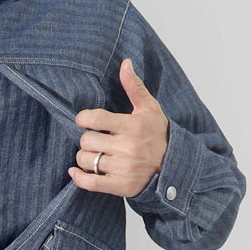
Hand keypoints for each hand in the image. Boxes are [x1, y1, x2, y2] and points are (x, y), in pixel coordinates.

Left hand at [67, 58, 168, 196]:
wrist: (174, 166)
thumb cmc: (158, 134)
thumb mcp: (149, 108)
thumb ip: (134, 87)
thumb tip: (125, 63)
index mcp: (133, 126)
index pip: (94, 119)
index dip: (83, 118)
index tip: (85, 120)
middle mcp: (128, 148)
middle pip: (86, 141)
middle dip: (86, 139)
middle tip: (94, 139)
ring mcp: (124, 168)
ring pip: (86, 160)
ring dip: (84, 157)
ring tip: (94, 154)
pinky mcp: (121, 186)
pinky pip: (90, 183)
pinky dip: (79, 177)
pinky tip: (76, 171)